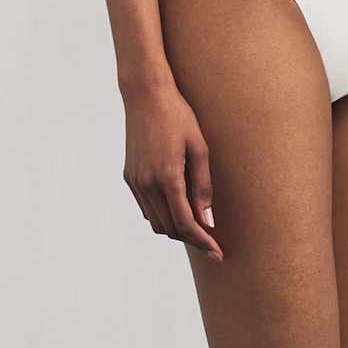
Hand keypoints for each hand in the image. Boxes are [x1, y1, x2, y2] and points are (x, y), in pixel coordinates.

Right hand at [122, 83, 222, 259]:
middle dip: (191, 238)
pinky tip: (176, 205)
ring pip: (155, 222)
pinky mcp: (129, 176)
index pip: (186, 224)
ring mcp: (135, 181)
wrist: (146, 95)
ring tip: (196, 223)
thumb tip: (208, 220)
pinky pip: (146, 207)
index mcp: (167, 177)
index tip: (218, 252)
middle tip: (211, 239)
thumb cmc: (178, 115)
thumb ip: (203, 186)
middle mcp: (147, 184)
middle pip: (169, 228)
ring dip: (175, 228)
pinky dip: (161, 214)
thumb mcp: (199, 147)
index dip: (203, 241)